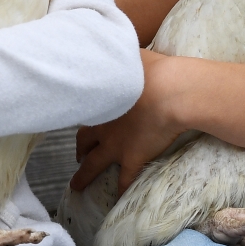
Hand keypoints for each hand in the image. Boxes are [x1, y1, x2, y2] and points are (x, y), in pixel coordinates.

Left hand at [71, 50, 189, 193]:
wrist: (170, 91)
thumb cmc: (152, 69)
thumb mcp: (131, 54)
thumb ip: (122, 55)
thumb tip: (115, 42)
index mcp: (100, 101)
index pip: (81, 110)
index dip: (77, 114)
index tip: (73, 116)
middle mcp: (102, 126)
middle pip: (83, 140)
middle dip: (78, 148)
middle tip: (76, 154)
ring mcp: (116, 146)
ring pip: (93, 166)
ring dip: (83, 176)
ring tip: (76, 186)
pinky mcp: (133, 159)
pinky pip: (125, 181)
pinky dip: (120, 192)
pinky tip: (116, 203)